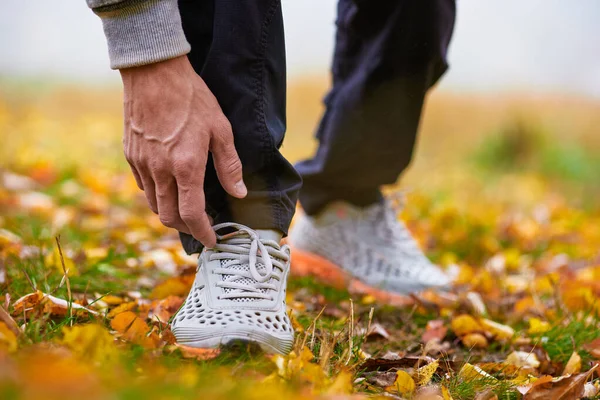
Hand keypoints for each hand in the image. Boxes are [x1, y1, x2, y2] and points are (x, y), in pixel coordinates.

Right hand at [120, 56, 245, 247]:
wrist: (154, 72)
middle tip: (202, 228)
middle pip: (169, 217)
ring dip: (171, 214)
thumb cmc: (192, 98)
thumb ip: (229, 165)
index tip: (213, 240)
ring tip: (187, 212)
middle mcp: (160, 170)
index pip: (192, 214)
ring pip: (153, 205)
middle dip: (187, 229)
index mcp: (185, 166)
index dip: (204, 232)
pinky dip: (157, 196)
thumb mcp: (221, 129)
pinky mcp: (131, 155)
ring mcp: (142, 164)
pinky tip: (169, 189)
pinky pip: (143, 187)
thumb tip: (238, 192)